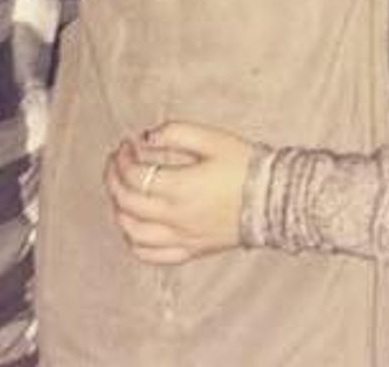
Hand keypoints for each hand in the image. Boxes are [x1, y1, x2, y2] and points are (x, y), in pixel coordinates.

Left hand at [105, 121, 257, 263]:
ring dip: (119, 209)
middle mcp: (175, 217)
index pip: (134, 175)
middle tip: (117, 161)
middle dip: (114, 178)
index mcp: (180, 187)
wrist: (274, 198)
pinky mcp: (190, 251)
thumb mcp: (214, 139)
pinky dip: (134, 241)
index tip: (127, 144)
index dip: (123, 157)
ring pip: (132, 232)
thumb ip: (177, 132)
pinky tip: (134, 225)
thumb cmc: (246, 166)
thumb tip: (147, 136)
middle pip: (127, 202)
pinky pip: (150, 255)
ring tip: (123, 190)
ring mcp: (181, 238)